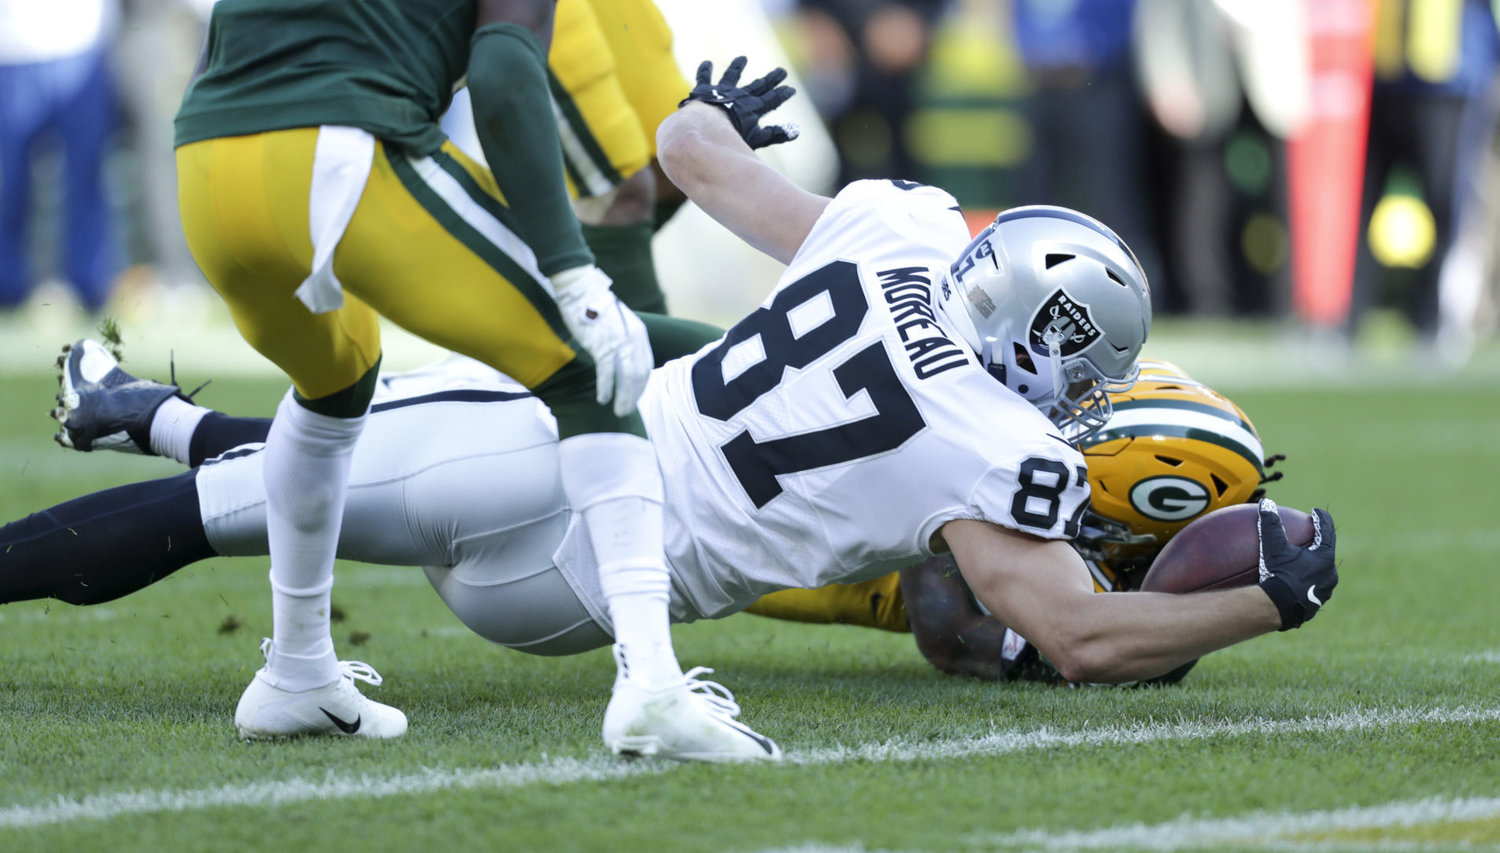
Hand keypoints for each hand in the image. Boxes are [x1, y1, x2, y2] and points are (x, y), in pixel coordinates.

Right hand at [549, 266, 652, 416]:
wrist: (580, 289)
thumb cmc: (594, 305)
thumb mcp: (617, 322)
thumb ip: (622, 338)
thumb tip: (619, 356)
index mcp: (639, 333)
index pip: (646, 366)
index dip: (641, 385)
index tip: (635, 397)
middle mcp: (633, 339)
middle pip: (639, 375)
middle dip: (634, 396)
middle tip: (626, 411)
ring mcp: (619, 342)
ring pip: (627, 378)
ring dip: (624, 398)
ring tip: (619, 411)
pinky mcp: (602, 345)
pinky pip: (607, 373)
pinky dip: (606, 388)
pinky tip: (603, 399)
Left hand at [680, 56, 799, 148]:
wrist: (706, 127)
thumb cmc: (730, 137)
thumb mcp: (756, 139)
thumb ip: (775, 134)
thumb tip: (796, 131)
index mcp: (753, 108)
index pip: (772, 100)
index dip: (782, 95)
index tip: (791, 89)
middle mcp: (740, 96)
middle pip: (758, 86)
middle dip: (771, 79)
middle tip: (782, 71)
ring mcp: (722, 91)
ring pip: (731, 76)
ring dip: (737, 67)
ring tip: (742, 58)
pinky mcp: (704, 90)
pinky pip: (704, 77)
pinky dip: (705, 70)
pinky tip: (706, 63)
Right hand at [1255, 499, 1336, 629]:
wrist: (1278, 608)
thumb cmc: (1278, 574)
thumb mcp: (1273, 547)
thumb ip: (1271, 524)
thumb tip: (1266, 504)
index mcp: (1325, 558)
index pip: (1327, 532)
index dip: (1321, 520)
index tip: (1315, 512)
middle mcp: (1330, 575)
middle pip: (1326, 554)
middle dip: (1318, 545)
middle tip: (1309, 538)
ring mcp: (1324, 592)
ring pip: (1321, 574)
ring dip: (1313, 566)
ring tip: (1302, 564)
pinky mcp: (1314, 606)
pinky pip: (1311, 589)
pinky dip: (1304, 583)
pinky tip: (1292, 585)